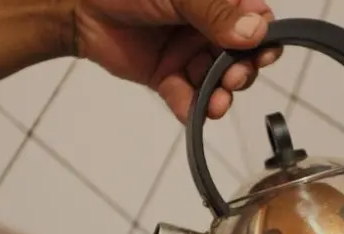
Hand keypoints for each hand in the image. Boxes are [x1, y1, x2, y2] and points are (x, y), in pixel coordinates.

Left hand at [75, 0, 280, 121]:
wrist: (79, 7)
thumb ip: (217, 12)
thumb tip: (255, 32)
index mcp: (218, 3)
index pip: (255, 22)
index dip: (264, 39)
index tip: (264, 53)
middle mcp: (208, 29)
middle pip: (242, 57)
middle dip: (242, 72)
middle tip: (234, 79)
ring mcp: (189, 54)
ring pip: (217, 82)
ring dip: (221, 95)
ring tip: (217, 103)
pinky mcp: (167, 77)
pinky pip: (186, 97)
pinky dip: (192, 108)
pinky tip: (195, 113)